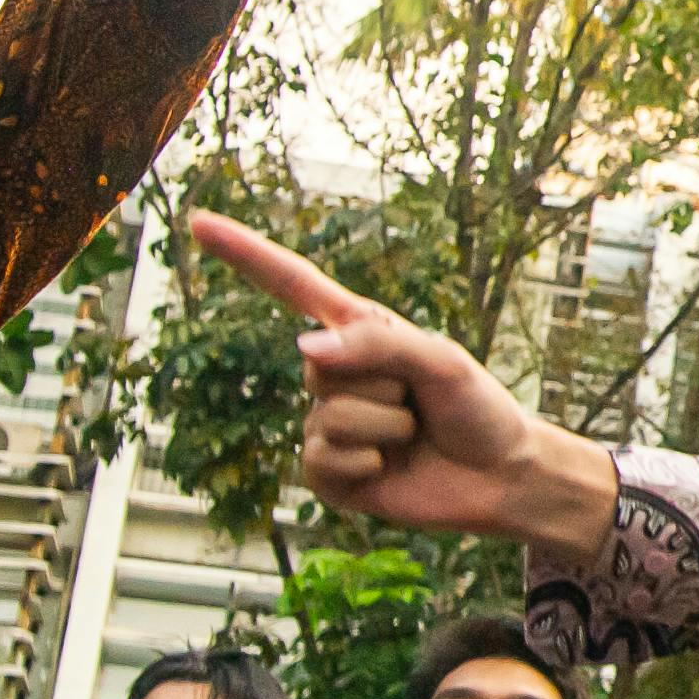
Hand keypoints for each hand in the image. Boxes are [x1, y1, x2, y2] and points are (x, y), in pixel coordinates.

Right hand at [185, 214, 616, 554]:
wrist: (500, 476)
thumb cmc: (476, 407)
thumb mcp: (439, 360)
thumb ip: (377, 345)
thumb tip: (303, 348)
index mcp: (360, 332)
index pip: (293, 286)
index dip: (245, 254)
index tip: (198, 222)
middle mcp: (335, 374)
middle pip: (321, 366)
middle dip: (384, 385)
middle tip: (420, 402)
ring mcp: (325, 424)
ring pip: (330, 417)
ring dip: (386, 427)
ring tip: (414, 436)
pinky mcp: (327, 473)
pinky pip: (325, 461)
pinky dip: (369, 464)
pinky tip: (390, 468)